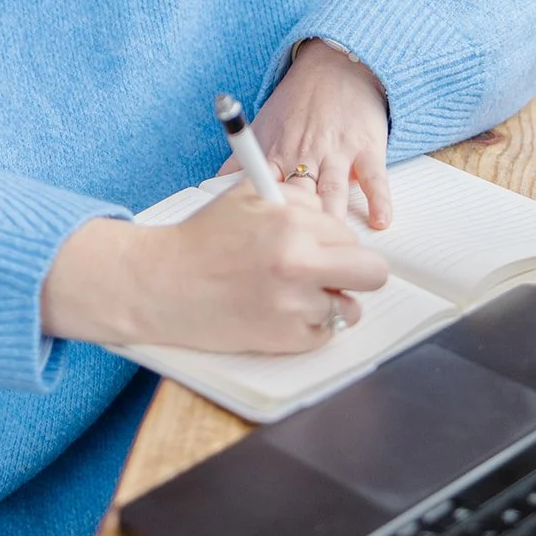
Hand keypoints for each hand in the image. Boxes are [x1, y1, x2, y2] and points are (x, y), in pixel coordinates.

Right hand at [40, 184, 388, 354]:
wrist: (163, 283)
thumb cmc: (201, 239)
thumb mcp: (246, 197)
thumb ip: (294, 198)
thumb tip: (328, 212)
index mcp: (292, 221)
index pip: (351, 235)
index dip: (335, 241)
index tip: (319, 247)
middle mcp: (300, 262)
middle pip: (372, 273)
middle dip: (354, 272)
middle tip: (329, 273)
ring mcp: (296, 304)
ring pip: (350, 308)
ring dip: (331, 302)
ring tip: (298, 294)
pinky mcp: (287, 338)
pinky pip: (324, 333)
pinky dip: (308, 326)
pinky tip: (280, 312)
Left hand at [218, 39, 391, 227]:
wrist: (335, 66)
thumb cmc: (299, 103)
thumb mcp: (263, 129)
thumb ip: (240, 162)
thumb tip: (211, 188)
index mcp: (277, 154)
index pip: (264, 190)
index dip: (261, 216)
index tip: (258, 242)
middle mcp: (305, 154)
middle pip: (299, 197)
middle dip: (300, 226)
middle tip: (300, 255)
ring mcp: (337, 152)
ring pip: (333, 189)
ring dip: (333, 215)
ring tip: (335, 244)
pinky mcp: (367, 147)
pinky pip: (375, 177)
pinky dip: (378, 199)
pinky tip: (380, 220)